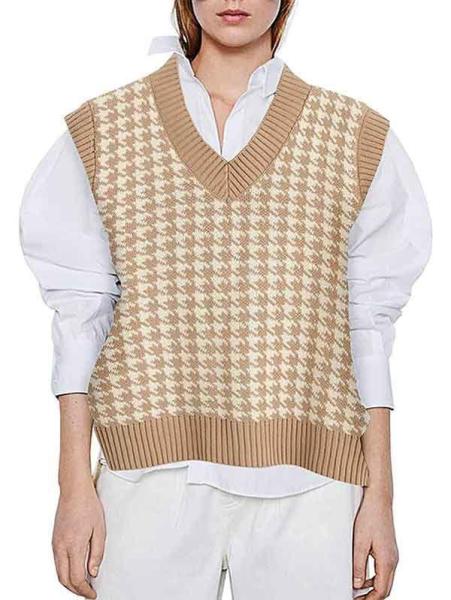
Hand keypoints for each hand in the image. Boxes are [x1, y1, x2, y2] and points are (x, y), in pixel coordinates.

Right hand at [52, 481, 105, 597]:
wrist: (74, 490)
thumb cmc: (89, 506)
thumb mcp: (100, 529)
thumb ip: (97, 553)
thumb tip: (93, 572)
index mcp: (73, 545)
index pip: (76, 577)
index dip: (85, 590)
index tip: (93, 594)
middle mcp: (61, 547)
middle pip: (64, 579)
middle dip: (75, 590)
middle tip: (88, 593)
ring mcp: (55, 543)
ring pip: (58, 572)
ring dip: (69, 582)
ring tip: (83, 585)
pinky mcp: (54, 540)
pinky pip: (57, 562)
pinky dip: (65, 571)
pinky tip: (74, 570)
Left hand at [353, 490, 398, 598]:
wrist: (379, 500)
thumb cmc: (370, 516)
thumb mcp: (359, 542)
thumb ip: (358, 565)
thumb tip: (356, 584)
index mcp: (387, 561)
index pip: (381, 591)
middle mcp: (393, 560)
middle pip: (385, 588)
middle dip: (372, 597)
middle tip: (357, 598)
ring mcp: (392, 554)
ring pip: (385, 580)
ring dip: (373, 588)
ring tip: (358, 591)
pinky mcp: (389, 549)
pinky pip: (384, 570)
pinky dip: (375, 578)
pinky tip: (364, 578)